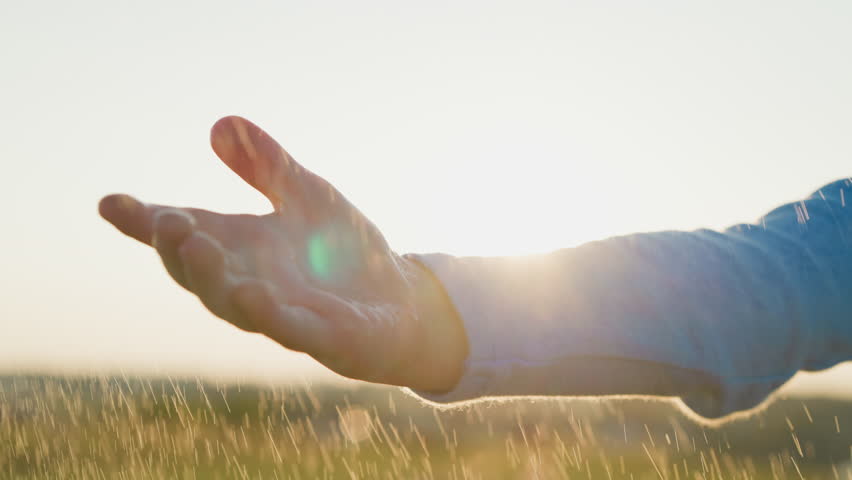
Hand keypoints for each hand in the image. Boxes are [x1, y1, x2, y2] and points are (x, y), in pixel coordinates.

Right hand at [99, 116, 466, 391]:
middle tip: (166, 221)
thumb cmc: (346, 253)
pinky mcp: (325, 338)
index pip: (187, 234)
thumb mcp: (308, 196)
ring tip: (196, 248)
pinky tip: (253, 293)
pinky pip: (292, 329)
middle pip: (200, 274)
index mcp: (244, 250)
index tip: (110, 204)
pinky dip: (270, 313)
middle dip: (179, 250)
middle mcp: (253, 284)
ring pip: (236, 306)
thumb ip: (267, 166)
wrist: (402, 300)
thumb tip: (220, 124)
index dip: (145, 224)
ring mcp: (286, 315)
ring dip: (215, 280)